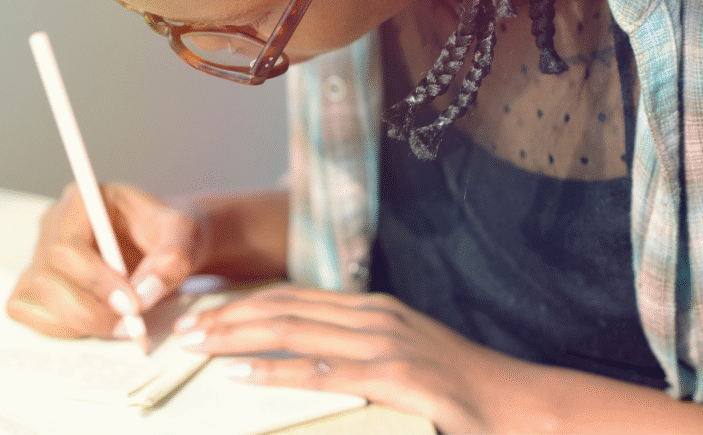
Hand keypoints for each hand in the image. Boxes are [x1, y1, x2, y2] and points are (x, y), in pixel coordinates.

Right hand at [7, 182, 209, 339]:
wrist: (164, 244)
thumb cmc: (169, 232)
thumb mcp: (185, 235)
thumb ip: (171, 260)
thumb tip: (143, 295)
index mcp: (83, 200)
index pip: (67, 245)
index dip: (94, 280)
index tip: (131, 305)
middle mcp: (53, 223)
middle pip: (47, 275)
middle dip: (89, 310)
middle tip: (132, 324)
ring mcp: (40, 254)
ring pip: (36, 296)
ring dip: (79, 321)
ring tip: (123, 323)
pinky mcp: (37, 282)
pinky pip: (30, 311)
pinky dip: (63, 327)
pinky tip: (98, 321)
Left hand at [173, 284, 524, 432]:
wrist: (522, 405)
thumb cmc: (458, 386)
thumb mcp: (401, 356)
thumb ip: (354, 350)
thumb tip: (305, 359)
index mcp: (370, 309)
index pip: (290, 297)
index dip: (241, 304)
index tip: (201, 313)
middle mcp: (373, 316)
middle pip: (281, 308)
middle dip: (225, 316)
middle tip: (180, 328)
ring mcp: (384, 343)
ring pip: (293, 331)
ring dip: (236, 336)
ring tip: (194, 345)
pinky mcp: (396, 376)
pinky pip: (324, 372)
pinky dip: (276, 371)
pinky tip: (241, 374)